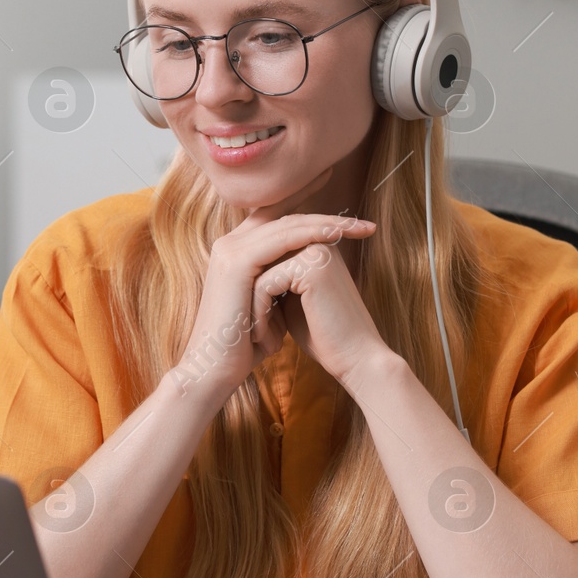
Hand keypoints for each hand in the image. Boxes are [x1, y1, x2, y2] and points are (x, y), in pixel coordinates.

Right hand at [166, 167, 376, 406]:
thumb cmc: (245, 344)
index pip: (276, 218)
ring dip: (327, 223)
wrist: (214, 369)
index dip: (309, 208)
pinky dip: (311, 235)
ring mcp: (230, 250)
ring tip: (359, 227)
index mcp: (236, 251)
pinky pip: (281, 240)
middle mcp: (230, 244)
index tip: (344, 210)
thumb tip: (313, 269)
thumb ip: (285, 280)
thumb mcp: (271, 305)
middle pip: (285, 217)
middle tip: (363, 223)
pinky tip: (336, 235)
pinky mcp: (236, 263)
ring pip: (287, 225)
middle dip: (327, 216)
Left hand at [260, 222, 392, 387]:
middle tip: (253, 334)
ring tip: (259, 338)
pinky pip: (263, 284)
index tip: (256, 326)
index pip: (265, 255)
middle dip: (250, 298)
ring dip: (251, 308)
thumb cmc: (323, 336)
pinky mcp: (312, 266)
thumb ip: (273, 278)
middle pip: (259, 260)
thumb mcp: (291, 301)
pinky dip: (259, 314)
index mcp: (315, 244)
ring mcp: (315, 250)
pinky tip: (267, 341)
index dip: (254, 291)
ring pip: (257, 272)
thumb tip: (241, 270)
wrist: (356, 360)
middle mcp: (316, 240)